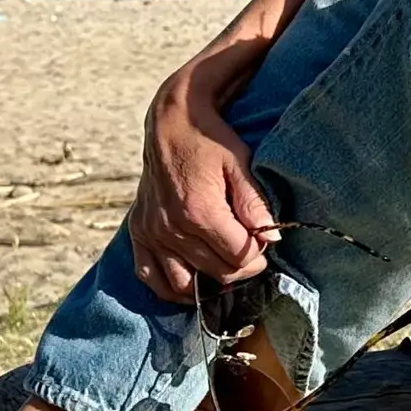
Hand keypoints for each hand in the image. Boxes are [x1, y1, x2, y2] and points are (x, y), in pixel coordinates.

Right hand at [129, 80, 278, 301]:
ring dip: (210, 282)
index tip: (265, 242)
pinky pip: (151, 277)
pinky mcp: (138, 232)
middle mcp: (172, 228)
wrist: (170, 123)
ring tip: (226, 265)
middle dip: (240, 267)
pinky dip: (172, 287)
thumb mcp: (239, 163)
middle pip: (216, 272)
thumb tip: (272, 237)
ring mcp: (152, 233)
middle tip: (251, 252)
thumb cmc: (210, 141)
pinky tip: (192, 282)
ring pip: (185, 284)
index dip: (258, 254)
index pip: (238, 256)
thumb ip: (254, 202)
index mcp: (200, 211)